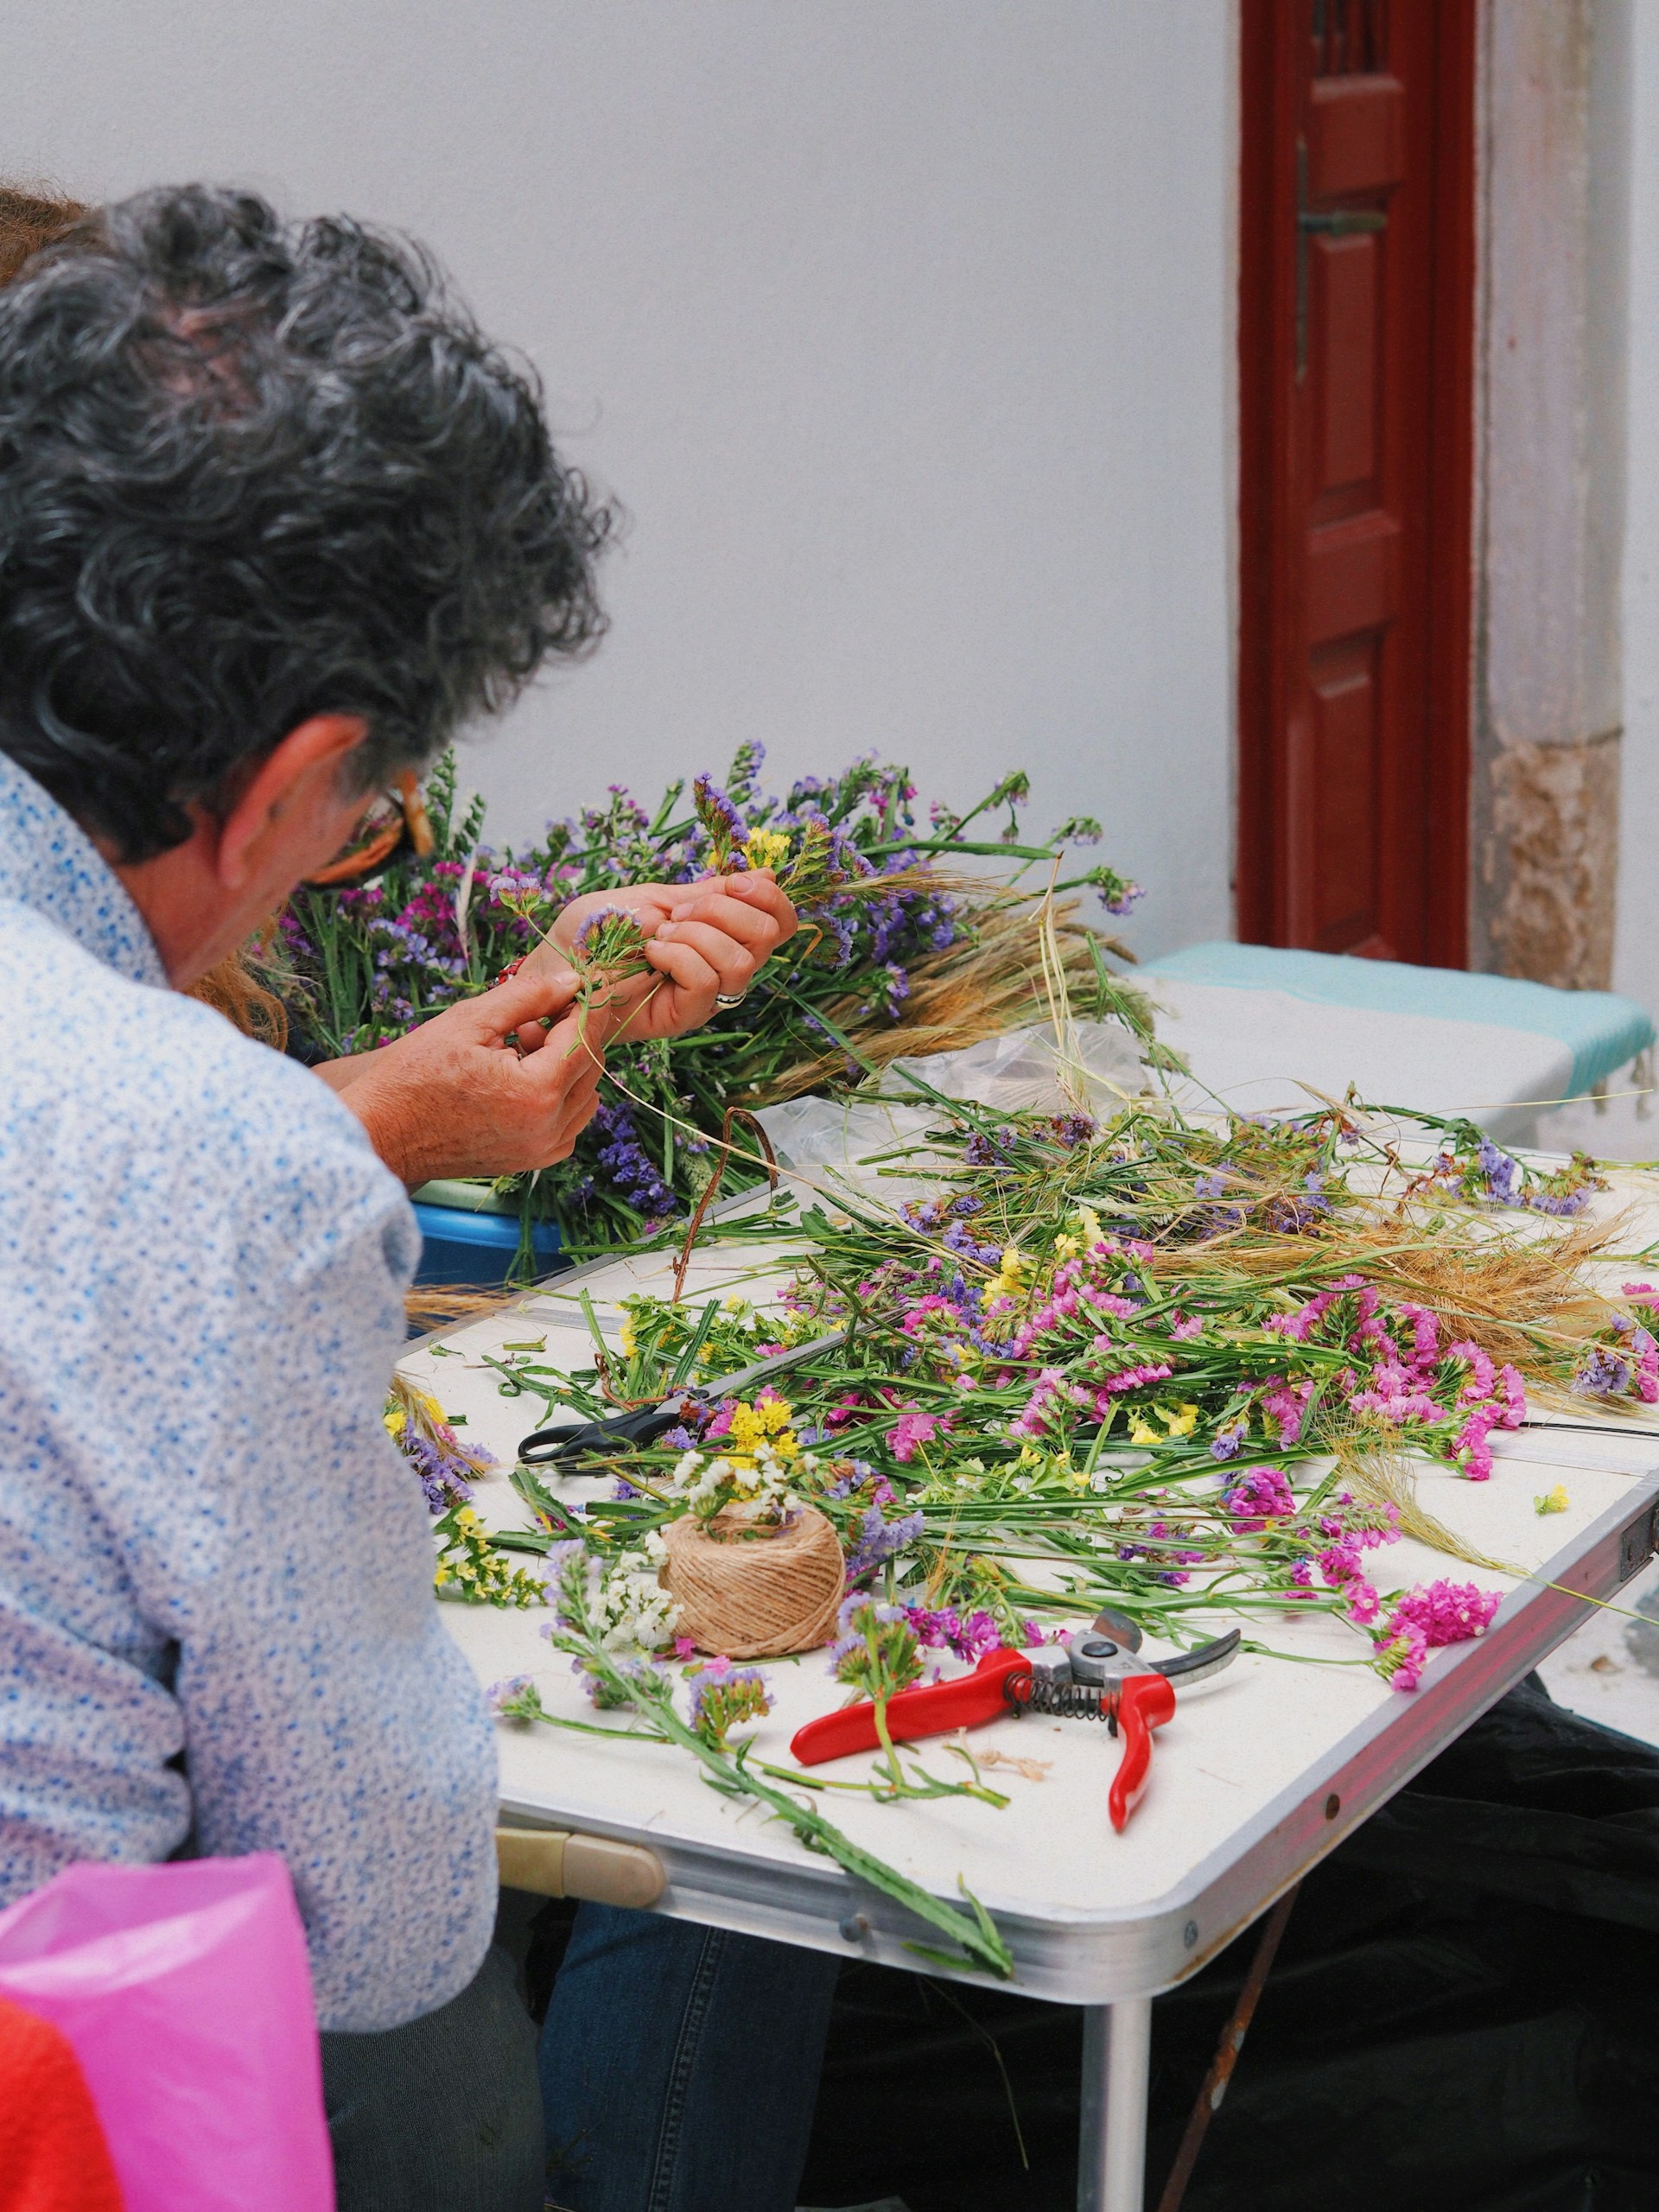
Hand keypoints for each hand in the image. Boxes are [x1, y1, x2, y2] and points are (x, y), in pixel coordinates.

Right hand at [314, 966, 623, 1184]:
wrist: (380, 1135)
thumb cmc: (414, 1076)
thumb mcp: (469, 1021)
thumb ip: (528, 996)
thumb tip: (572, 980)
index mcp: (537, 1093)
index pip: (585, 1039)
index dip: (581, 1007)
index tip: (571, 986)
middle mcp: (548, 1129)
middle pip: (591, 1068)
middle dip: (571, 1035)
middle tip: (531, 1017)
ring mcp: (541, 1152)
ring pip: (584, 1096)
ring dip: (565, 1066)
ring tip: (519, 1047)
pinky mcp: (530, 1161)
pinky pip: (567, 1123)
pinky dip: (557, 1096)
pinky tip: (517, 1078)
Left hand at [524, 873, 798, 1044]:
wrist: (557, 960)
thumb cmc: (597, 929)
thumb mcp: (658, 898)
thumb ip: (709, 892)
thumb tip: (766, 874)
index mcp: (724, 935)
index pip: (780, 921)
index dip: (767, 896)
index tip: (730, 884)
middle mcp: (724, 968)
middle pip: (769, 937)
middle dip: (722, 910)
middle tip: (676, 914)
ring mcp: (707, 996)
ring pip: (741, 962)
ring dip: (696, 935)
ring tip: (658, 936)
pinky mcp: (684, 1016)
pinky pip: (706, 981)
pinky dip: (678, 956)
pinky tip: (652, 953)